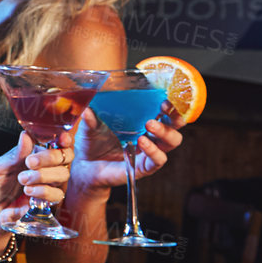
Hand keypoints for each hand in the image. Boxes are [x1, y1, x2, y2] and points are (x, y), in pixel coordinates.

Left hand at [0, 132, 72, 249]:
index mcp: (31, 156)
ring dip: (44, 175)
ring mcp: (45, 186)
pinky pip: (56, 195)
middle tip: (30, 162)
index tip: (61, 138)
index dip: (63, 140)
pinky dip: (43, 191)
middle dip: (50, 158)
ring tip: (23, 179)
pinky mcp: (46, 203)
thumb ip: (15, 155)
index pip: (54, 144)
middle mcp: (42, 169)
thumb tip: (26, 135)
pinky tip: (28, 192)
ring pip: (62, 176)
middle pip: (64, 158)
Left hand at [70, 107, 185, 195]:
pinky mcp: (145, 167)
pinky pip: (158, 160)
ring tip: (149, 125)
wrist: (86, 167)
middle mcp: (150, 135)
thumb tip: (87, 108)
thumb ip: (90, 119)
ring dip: (164, 132)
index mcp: (141, 121)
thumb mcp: (90, 128)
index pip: (163, 111)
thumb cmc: (93, 143)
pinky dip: (153, 150)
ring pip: (172, 142)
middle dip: (174, 115)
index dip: (169, 103)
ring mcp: (149, 151)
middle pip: (175, 125)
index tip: (165, 95)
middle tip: (163, 107)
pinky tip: (142, 142)